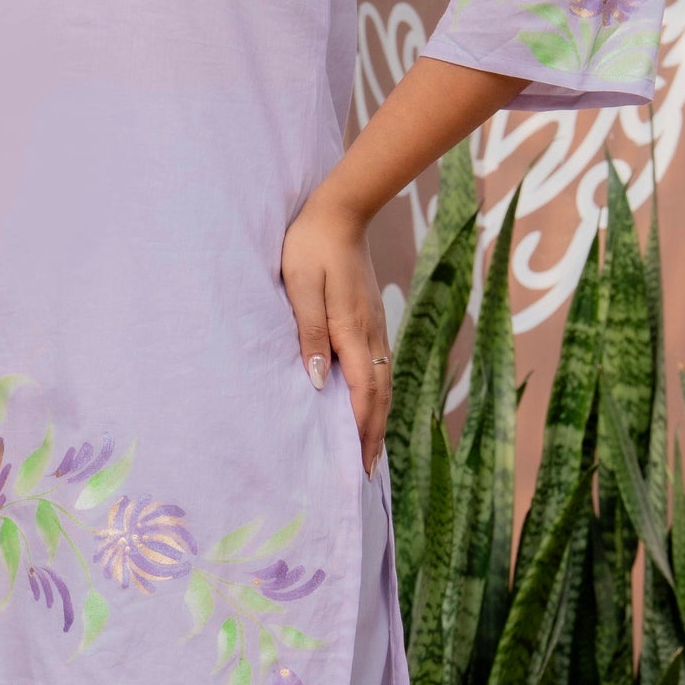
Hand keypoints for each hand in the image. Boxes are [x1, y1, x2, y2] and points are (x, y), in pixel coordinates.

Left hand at [281, 190, 392, 475]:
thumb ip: (309, 333)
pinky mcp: (372, 319)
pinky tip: (373, 405)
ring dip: (379, 418)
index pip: (361, 390)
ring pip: (383, 382)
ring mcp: (375, 326)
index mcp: (351, 329)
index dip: (360, 427)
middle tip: (369, 473)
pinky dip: (379, 395)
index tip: (357, 461)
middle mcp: (370, 333)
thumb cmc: (310, 247)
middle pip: (379, 394)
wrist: (339, 211)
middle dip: (374, 434)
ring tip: (372, 450)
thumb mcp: (301, 287)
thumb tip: (315, 380)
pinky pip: (380, 367)